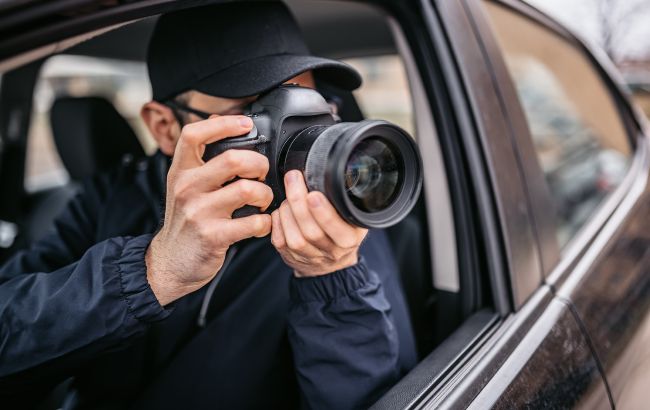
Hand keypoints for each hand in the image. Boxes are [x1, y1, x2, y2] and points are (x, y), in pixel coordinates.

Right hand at [146, 115, 272, 305]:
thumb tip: (219, 121)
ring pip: (249, 190)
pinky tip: (261, 223)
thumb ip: (200, 158)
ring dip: (266, 195)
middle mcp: (187, 188)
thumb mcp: (184, 185)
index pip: (194, 134)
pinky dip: (266, 222)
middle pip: (234, 159)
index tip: (245, 123)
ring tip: (263, 201)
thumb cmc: (185, 220)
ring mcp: (200, 212)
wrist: (170, 262)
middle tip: (262, 174)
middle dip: (259, 164)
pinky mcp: (214, 236)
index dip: (224, 124)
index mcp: (181, 171)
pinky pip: (254, 222)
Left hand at [271, 170, 367, 276]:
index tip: (314, 194)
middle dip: (299, 202)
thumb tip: (327, 174)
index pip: (338, 229)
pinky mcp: (292, 257)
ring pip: (294, 238)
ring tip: (288, 195)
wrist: (331, 261)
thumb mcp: (353, 216)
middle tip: (293, 178)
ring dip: (287, 212)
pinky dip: (277, 221)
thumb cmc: (341, 230)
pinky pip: (280, 241)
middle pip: (311, 232)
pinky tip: (281, 210)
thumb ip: (344, 201)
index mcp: (349, 239)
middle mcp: (331, 251)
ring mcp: (310, 257)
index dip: (324, 213)